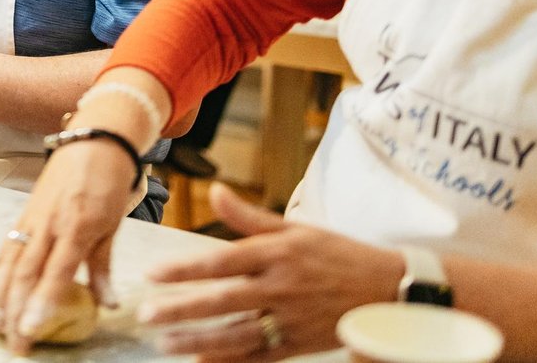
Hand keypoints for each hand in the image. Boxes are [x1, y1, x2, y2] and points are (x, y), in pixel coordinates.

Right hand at [0, 138, 138, 354]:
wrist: (93, 140)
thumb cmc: (108, 182)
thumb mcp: (114, 224)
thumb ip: (103, 266)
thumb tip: (106, 304)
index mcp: (77, 227)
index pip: (55, 273)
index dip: (41, 303)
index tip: (31, 330)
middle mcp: (49, 224)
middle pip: (26, 273)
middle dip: (17, 310)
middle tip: (14, 342)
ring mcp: (33, 218)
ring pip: (9, 261)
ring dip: (0, 296)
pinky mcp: (23, 213)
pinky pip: (5, 245)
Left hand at [137, 183, 401, 360]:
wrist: (388, 289)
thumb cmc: (336, 252)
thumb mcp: (294, 227)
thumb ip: (248, 216)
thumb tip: (214, 190)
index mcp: (276, 254)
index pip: (222, 262)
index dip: (186, 269)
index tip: (154, 273)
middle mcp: (280, 288)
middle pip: (224, 301)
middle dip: (183, 309)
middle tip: (148, 315)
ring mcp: (290, 319)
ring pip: (237, 334)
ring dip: (199, 341)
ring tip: (166, 344)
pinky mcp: (299, 344)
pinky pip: (260, 356)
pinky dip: (231, 361)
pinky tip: (202, 361)